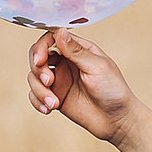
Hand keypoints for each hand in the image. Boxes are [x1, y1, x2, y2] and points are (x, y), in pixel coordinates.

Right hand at [26, 28, 138, 145]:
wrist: (118, 121)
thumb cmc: (114, 91)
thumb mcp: (97, 67)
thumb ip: (76, 51)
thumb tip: (60, 31)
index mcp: (78, 50)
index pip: (51, 39)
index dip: (41, 47)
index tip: (41, 60)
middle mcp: (66, 63)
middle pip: (37, 56)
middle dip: (37, 68)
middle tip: (48, 81)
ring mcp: (60, 80)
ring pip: (34, 77)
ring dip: (39, 89)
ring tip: (53, 103)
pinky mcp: (55, 97)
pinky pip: (35, 95)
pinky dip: (37, 101)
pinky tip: (48, 109)